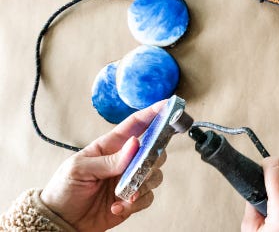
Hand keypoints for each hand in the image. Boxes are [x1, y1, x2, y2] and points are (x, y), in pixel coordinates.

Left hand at [41, 100, 165, 231]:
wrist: (61, 220)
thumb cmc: (65, 188)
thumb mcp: (80, 169)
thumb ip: (109, 159)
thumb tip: (135, 143)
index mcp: (111, 145)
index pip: (136, 124)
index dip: (153, 113)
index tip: (169, 105)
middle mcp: (125, 160)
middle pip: (154, 150)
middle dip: (154, 158)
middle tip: (142, 168)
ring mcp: (129, 179)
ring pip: (155, 175)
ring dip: (143, 185)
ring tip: (125, 194)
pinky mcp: (132, 199)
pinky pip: (147, 197)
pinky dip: (135, 204)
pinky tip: (117, 206)